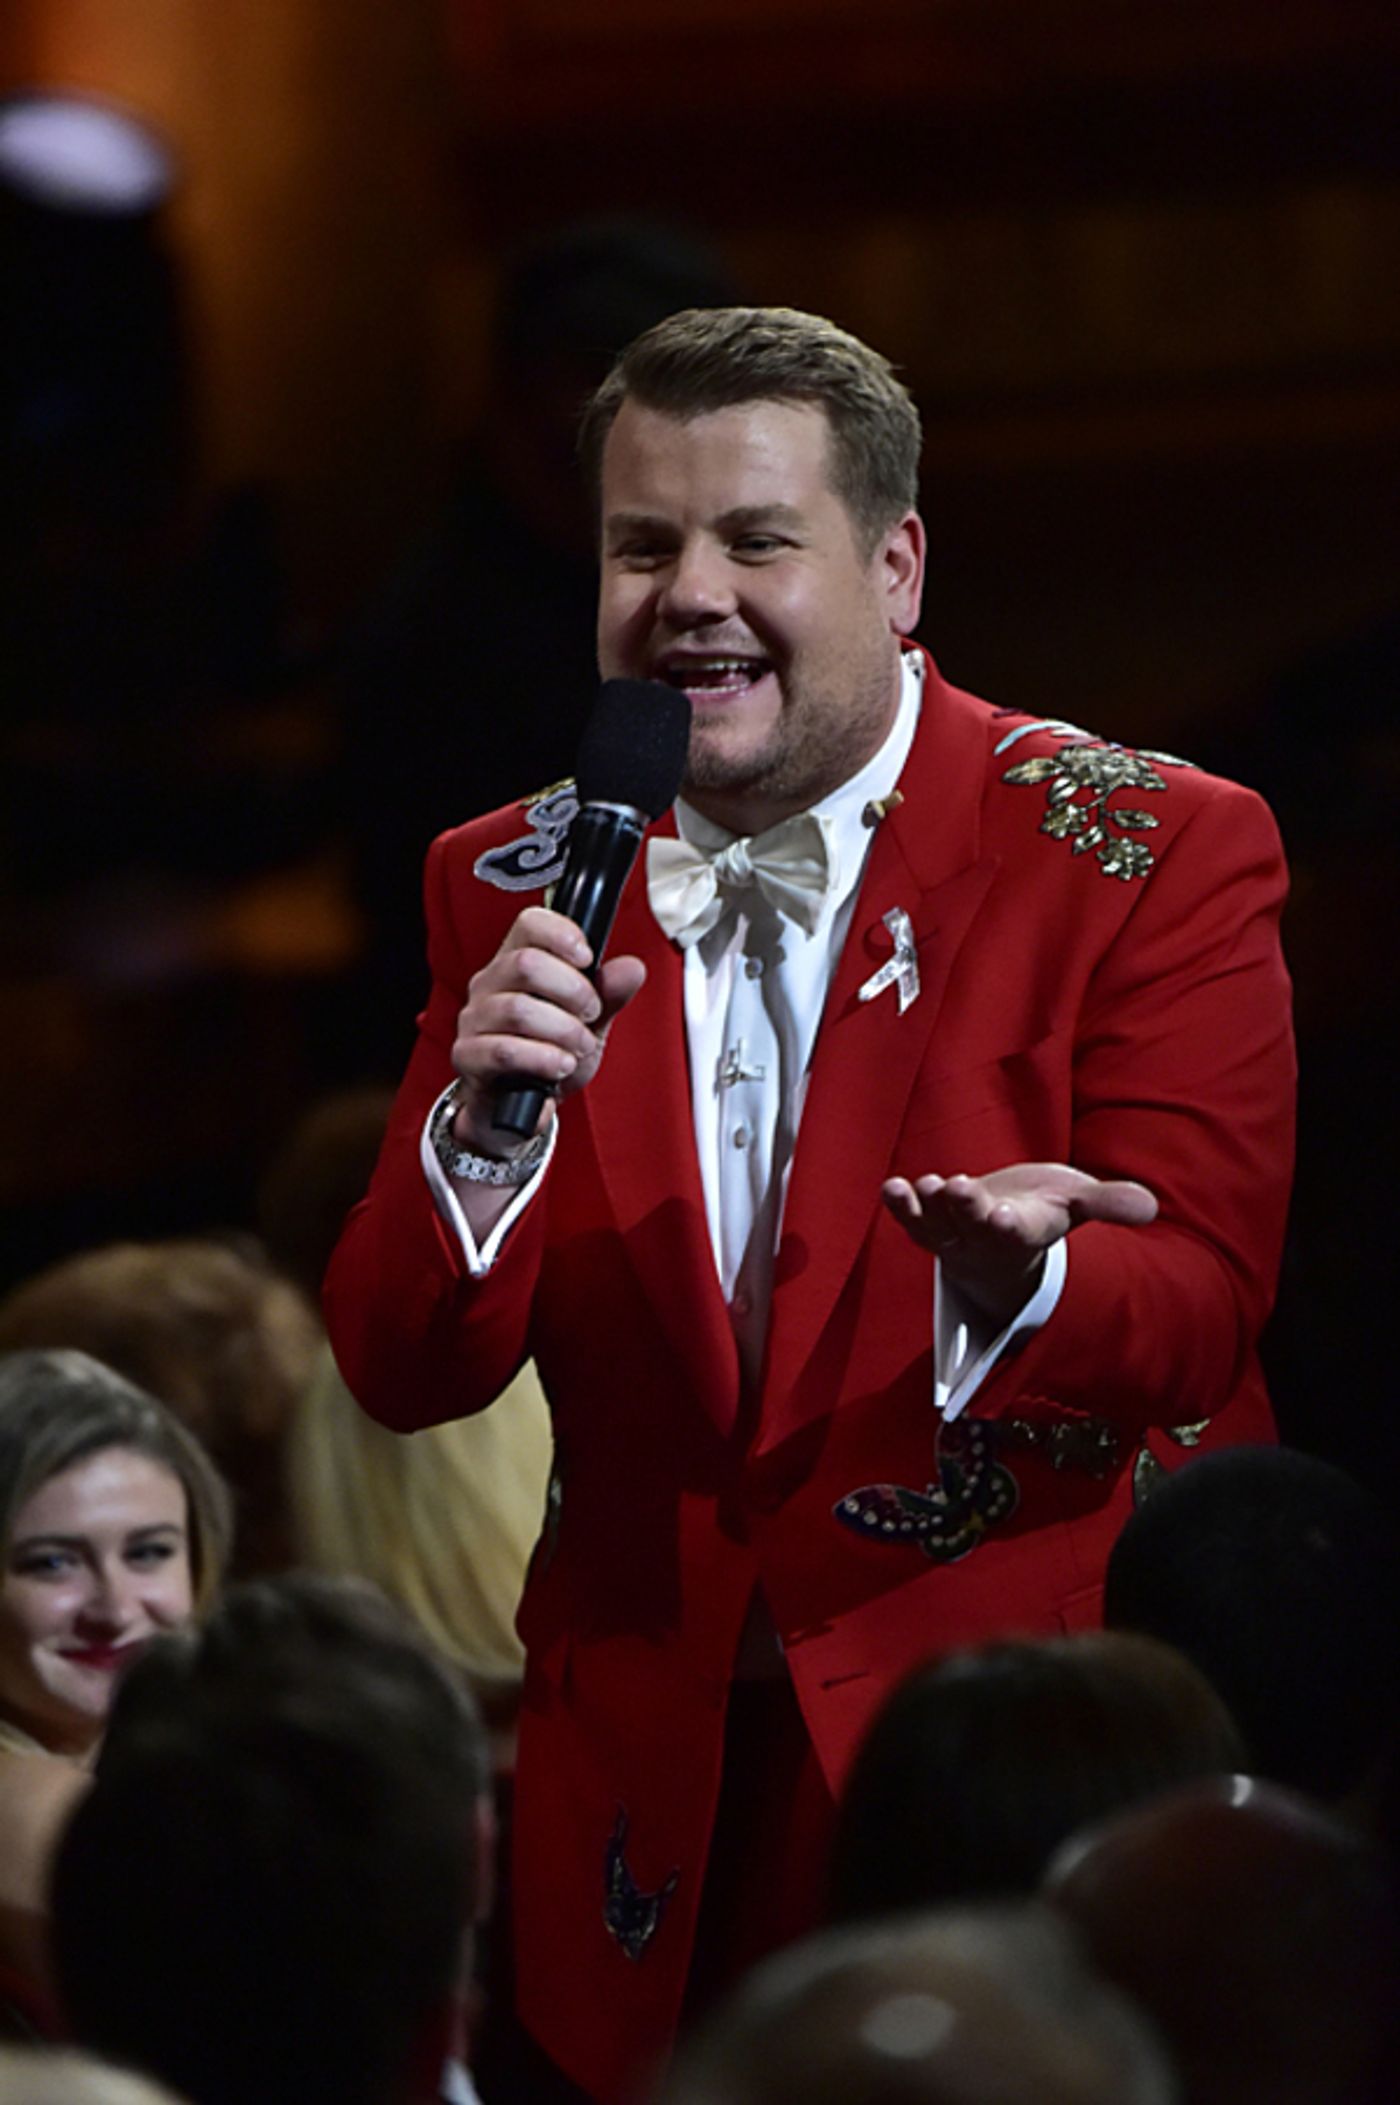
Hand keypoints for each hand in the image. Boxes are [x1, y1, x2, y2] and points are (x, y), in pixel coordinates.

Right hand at [450, 906, 645, 1153]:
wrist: (521, 1107)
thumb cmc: (549, 1055)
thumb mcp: (590, 1024)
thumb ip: (609, 995)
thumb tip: (631, 968)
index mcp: (517, 962)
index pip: (530, 924)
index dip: (562, 934)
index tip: (588, 959)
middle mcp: (490, 984)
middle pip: (526, 963)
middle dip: (573, 992)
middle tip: (590, 1015)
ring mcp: (474, 1019)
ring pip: (518, 1009)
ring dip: (563, 1030)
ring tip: (579, 1047)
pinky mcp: (467, 1055)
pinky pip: (504, 1050)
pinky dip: (542, 1058)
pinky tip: (560, 1065)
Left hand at [881, 1162, 1158, 1325]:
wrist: (1007, 1227)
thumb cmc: (1046, 1209)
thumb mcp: (1078, 1204)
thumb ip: (1109, 1205)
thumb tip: (1151, 1207)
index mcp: (1025, 1231)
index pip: (1018, 1233)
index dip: (1010, 1224)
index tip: (1004, 1216)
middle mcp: (986, 1236)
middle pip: (975, 1226)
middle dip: (967, 1207)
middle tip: (958, 1187)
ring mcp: (954, 1233)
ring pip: (939, 1225)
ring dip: (929, 1206)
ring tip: (923, 1185)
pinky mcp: (931, 1221)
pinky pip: (912, 1218)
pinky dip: (901, 1205)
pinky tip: (891, 1187)